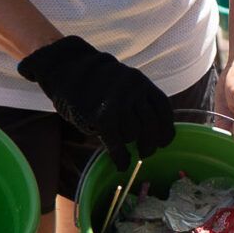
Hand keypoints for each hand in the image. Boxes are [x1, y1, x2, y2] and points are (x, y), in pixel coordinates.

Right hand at [18, 35, 176, 157]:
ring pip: (133, 133)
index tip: (165, 141)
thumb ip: (136, 99)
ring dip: (130, 144)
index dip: (166, 128)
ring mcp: (118, 103)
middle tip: (146, 152)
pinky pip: (116, 142)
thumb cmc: (95, 80)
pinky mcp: (101, 116)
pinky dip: (121, 157)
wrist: (67, 68)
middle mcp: (133, 91)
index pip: (163, 108)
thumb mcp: (123, 81)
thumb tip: (150, 129)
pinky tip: (122, 164)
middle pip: (151, 124)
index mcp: (141, 82)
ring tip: (125, 148)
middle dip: (151, 142)